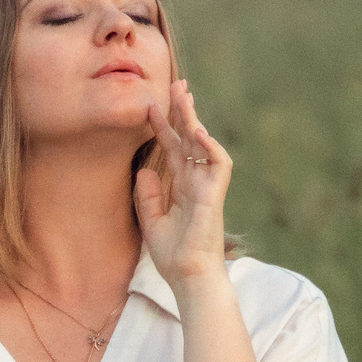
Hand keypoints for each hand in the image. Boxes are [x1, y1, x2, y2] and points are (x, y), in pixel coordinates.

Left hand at [133, 77, 231, 289]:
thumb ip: (148, 195)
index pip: (173, 149)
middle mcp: (196, 182)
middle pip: (190, 139)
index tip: (149, 106)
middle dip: (183, 111)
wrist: (188, 276)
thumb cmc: (174, 255)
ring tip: (184, 96)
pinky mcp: (215, 196)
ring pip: (204, 144)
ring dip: (195, 119)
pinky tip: (199, 132)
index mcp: (183, 186)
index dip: (163, 127)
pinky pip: (219, 165)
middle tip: (177, 84)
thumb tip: (143, 169)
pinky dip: (211, 147)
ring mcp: (207, 187)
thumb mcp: (152, 220)